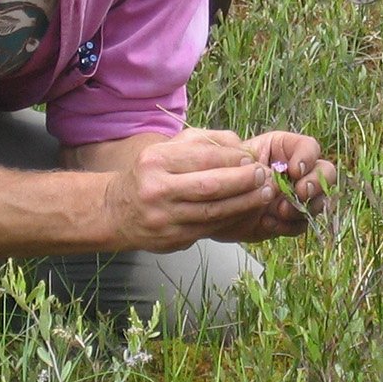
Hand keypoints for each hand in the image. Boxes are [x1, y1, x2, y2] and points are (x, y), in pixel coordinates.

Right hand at [103, 128, 276, 252]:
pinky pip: (210, 228)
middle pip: (211, 186)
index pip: (204, 157)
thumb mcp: (169, 148)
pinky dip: (232, 218)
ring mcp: (164, 218)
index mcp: (155, 161)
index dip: (233, 159)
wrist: (118, 212)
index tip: (253, 158)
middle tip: (264, 176)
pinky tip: (247, 210)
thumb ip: (205, 141)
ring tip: (264, 194)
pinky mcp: (172, 239)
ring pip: (214, 211)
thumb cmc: (151, 174)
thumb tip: (240, 145)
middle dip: (244, 181)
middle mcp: (157, 190)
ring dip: (245, 203)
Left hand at [232, 130, 336, 239]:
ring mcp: (296, 197)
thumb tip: (274, 176)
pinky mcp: (290, 220)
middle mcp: (297, 172)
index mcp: (285, 149)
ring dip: (301, 208)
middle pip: (327, 173)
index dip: (307, 158)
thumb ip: (256, 163)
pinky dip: (287, 226)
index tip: (294, 170)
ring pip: (319, 201)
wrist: (211, 203)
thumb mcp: (235, 159)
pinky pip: (301, 225)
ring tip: (278, 210)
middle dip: (316, 184)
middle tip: (300, 193)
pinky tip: (267, 223)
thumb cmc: (222, 174)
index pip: (310, 148)